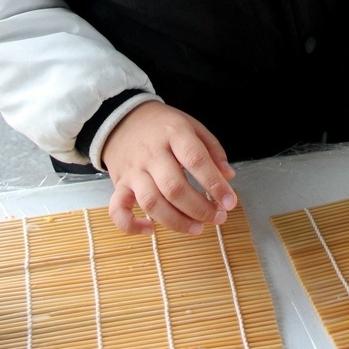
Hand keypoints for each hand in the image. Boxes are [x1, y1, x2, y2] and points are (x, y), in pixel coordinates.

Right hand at [102, 101, 236, 235]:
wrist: (123, 118)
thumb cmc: (163, 126)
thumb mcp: (192, 126)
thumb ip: (212, 150)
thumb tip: (228, 176)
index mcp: (174, 133)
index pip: (196, 160)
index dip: (215, 184)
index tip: (230, 202)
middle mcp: (152, 153)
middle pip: (174, 187)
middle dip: (199, 208)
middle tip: (217, 217)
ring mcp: (133, 170)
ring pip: (151, 202)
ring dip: (176, 221)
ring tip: (197, 228)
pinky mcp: (119, 184)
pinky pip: (118, 210)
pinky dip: (131, 225)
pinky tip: (150, 230)